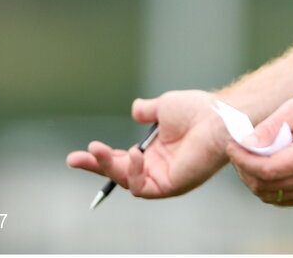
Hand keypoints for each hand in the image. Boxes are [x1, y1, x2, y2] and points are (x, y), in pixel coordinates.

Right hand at [66, 89, 229, 197]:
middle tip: (75, 158)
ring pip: (126, 181)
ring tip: (98, 150)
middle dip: (96, 166)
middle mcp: (156, 167)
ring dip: (109, 167)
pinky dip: (133, 173)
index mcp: (154, 151)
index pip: (121, 159)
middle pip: (118, 173)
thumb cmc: (197, 110)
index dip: (101, 157)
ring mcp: (163, 178)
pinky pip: (142, 187)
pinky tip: (133, 154)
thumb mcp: (164, 106)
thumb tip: (135, 108)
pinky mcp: (171, 186)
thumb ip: (148, 110)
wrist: (217, 116)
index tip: (83, 151)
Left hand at [226, 94, 292, 206]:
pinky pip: (280, 198)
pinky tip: (263, 167)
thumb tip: (247, 143)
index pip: (267, 169)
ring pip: (269, 195)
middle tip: (237, 149)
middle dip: (244, 168)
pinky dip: (266, 186)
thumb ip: (272, 126)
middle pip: (265, 185)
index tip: (233, 145)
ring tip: (248, 157)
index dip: (244, 160)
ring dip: (252, 178)